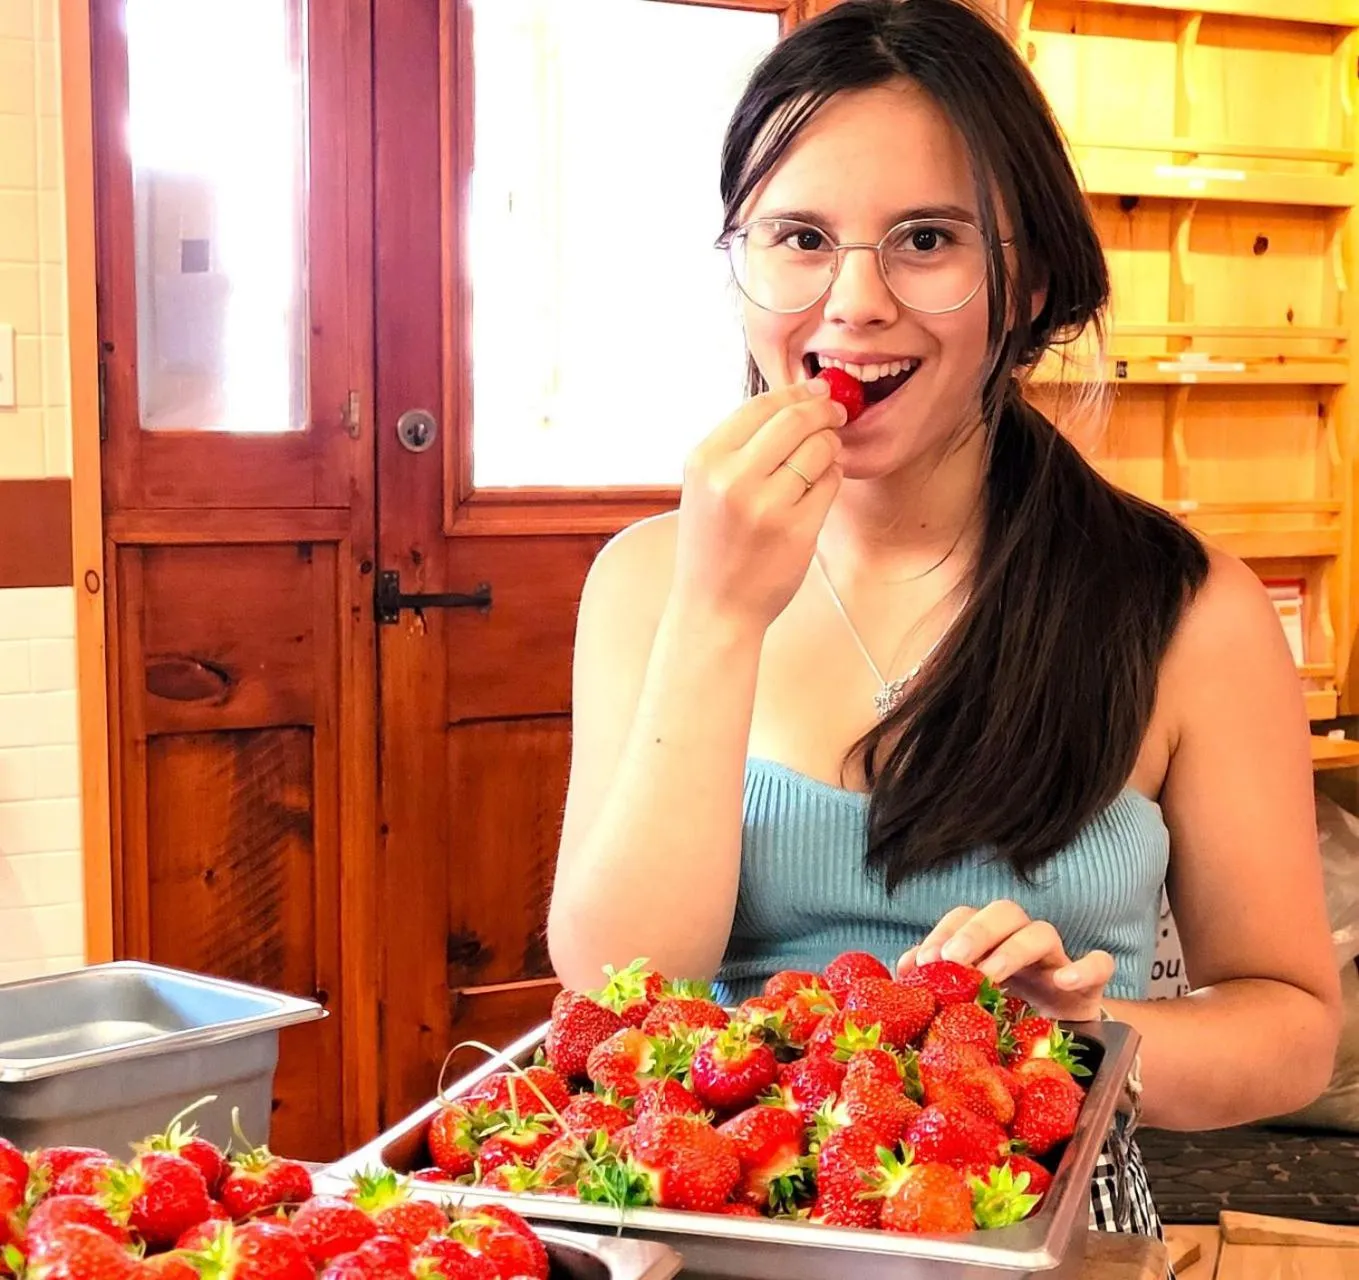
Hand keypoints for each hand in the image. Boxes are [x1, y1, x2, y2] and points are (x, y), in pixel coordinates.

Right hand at [671, 380, 844, 629]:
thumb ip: (741, 445)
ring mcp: (766, 506)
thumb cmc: (714, 544)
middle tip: (837, 413)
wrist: (714, 607)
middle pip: (795, 419)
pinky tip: (818, 489)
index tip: (817, 391)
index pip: (760, 405)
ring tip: (821, 460)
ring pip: (819, 449)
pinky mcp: (796, 530)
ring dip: (829, 447)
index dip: (796, 392)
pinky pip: (829, 484)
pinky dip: (831, 479)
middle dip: (824, 411)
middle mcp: (732, 479)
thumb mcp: (707, 486)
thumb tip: (796, 399)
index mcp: (705, 461)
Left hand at [896, 901, 1113, 1021]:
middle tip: (952, 961)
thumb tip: (903, 967)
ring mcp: (1058, 961)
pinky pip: (1099, 964)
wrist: (1064, 1046)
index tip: (922, 962)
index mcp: (991, 942)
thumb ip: (939, 980)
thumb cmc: (1009, 1016)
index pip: (965, 916)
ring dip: (1013, 949)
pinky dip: (1084, 968)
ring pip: (1042, 932)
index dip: (942, 933)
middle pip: (1004, 912)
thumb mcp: (970, 1000)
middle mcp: (1023, 942)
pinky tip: (1062, 982)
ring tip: (991, 975)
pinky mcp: (1090, 985)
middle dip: (975, 932)